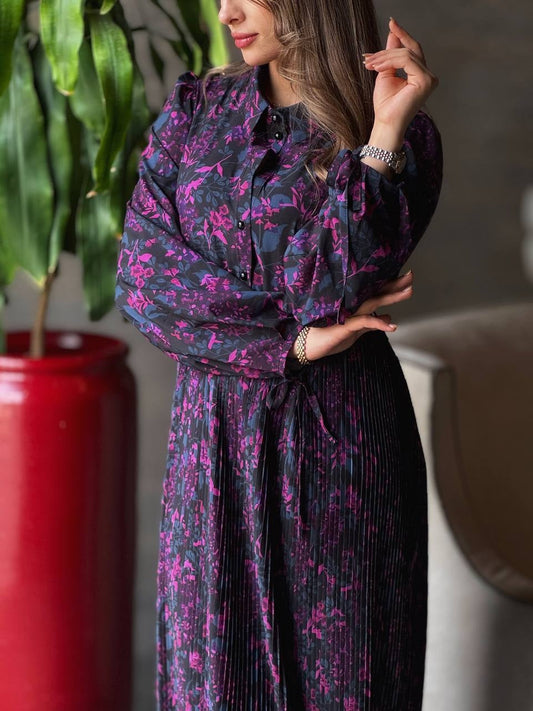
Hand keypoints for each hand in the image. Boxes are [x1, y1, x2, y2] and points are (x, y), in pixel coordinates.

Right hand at [289, 271, 413, 362]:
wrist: (309, 345)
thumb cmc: (331, 337)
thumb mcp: (356, 331)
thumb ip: (372, 324)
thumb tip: (390, 317)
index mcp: (357, 306)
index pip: (377, 293)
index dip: (392, 285)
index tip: (407, 278)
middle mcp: (354, 305)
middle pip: (377, 292)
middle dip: (395, 284)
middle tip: (411, 275)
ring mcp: (350, 313)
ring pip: (374, 301)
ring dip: (392, 297)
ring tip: (408, 292)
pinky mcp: (346, 325)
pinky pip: (365, 322)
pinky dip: (379, 323)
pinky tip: (392, 326)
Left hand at [363, 18, 438, 142]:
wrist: (385, 122)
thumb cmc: (386, 104)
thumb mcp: (386, 73)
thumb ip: (391, 54)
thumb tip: (393, 33)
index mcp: (421, 74)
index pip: (412, 50)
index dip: (402, 35)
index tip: (391, 23)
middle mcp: (429, 75)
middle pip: (409, 50)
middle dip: (387, 49)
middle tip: (368, 56)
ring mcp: (429, 78)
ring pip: (406, 54)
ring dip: (385, 56)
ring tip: (370, 64)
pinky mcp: (425, 81)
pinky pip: (406, 60)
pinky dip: (390, 61)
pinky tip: (377, 67)